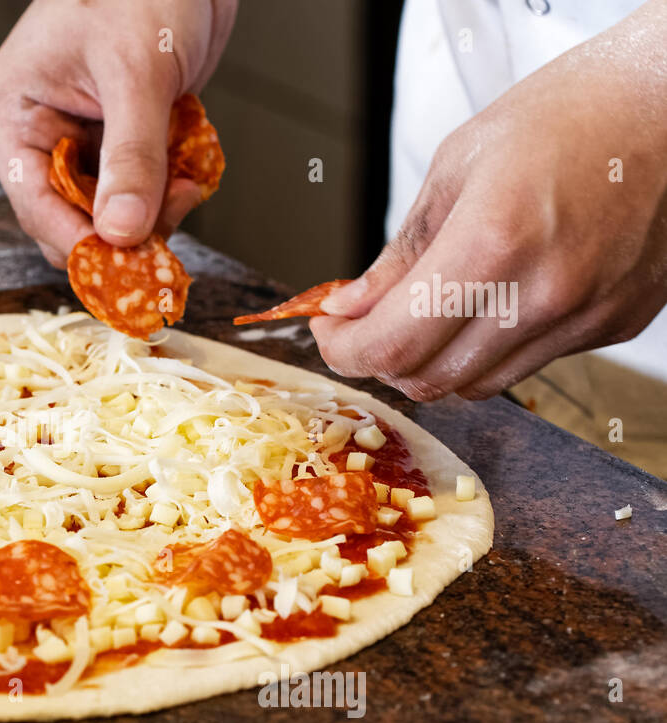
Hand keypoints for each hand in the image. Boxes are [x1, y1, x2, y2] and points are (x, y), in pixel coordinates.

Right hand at [0, 0, 236, 266]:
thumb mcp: (134, 72)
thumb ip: (131, 156)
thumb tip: (121, 232)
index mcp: (13, 114)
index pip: (35, 205)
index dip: (79, 242)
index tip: (123, 267)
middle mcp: (41, 134)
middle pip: (71, 218)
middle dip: (121, 228)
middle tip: (169, 221)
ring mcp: (82, 140)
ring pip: (109, 213)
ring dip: (154, 211)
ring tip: (186, 184)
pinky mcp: (121, 141)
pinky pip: (140, 191)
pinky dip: (170, 191)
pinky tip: (190, 168)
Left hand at [312, 1, 666, 400]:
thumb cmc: (570, 114)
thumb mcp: (457, 167)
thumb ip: (400, 253)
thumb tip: (352, 306)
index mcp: (493, 242)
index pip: (392, 344)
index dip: (345, 350)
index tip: (331, 331)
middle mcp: (544, 292)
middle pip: (430, 379)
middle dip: (380, 361)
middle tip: (364, 327)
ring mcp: (586, 315)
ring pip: (478, 384)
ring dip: (434, 362)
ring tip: (422, 315)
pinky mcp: (615, 323)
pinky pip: (529, 363)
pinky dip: (490, 348)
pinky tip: (489, 303)